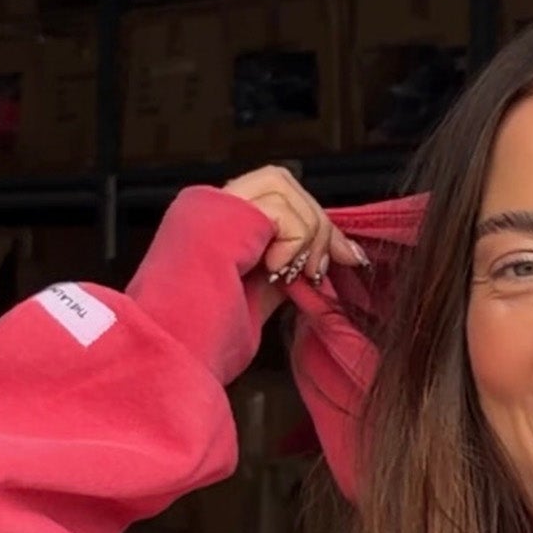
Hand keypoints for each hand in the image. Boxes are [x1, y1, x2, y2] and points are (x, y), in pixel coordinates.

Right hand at [221, 165, 368, 323]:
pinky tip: (275, 271)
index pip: (281, 197)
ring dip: (305, 235)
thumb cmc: (213, 333)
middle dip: (318, 226)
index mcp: (221, 222)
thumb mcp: (265, 293)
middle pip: (285, 182)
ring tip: (291, 274)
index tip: (349, 258)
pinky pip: (279, 208)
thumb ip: (291, 265)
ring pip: (283, 186)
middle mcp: (212, 204)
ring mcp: (212, 202)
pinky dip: (292, 242)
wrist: (183, 349)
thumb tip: (339, 254)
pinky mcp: (218, 209)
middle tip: (317, 272)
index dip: (319, 223)